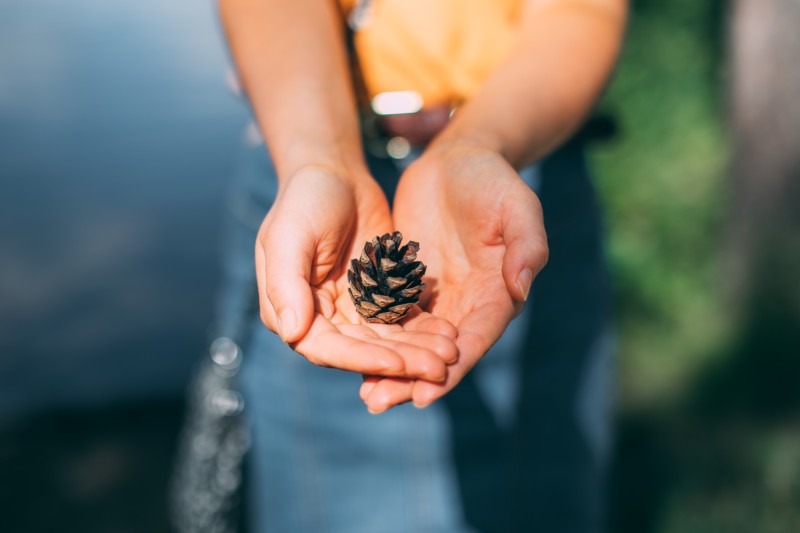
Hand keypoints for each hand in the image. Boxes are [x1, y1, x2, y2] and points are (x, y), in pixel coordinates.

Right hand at [255, 165, 458, 382]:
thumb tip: (291, 332)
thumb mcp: (288, 234)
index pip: (327, 349)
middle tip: (439, 367)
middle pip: (363, 351)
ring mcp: (352, 311)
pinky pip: (402, 320)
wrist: (335, 173)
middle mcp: (321, 320)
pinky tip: (450, 333)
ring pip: (387, 341)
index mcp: (291, 312)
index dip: (361, 360)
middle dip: (401, 361)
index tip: (396, 363)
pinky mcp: (379, 297)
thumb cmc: (304, 199)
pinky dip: (423, 328)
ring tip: (450, 353)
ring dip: (418, 350)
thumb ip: (285, 283)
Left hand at [360, 146, 547, 412]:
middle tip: (379, 402)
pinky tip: (352, 355)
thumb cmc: (493, 180)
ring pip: (414, 342)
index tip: (425, 393)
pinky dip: (377, 338)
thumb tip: (522, 288)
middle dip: (412, 379)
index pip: (475, 338)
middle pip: (441, 351)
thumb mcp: (518, 205)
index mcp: (498, 293)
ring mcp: (438, 297)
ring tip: (365, 394)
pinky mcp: (410, 285)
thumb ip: (526, 245)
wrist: (459, 160)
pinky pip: (393, 317)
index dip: (452, 368)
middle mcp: (469, 304)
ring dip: (391, 368)